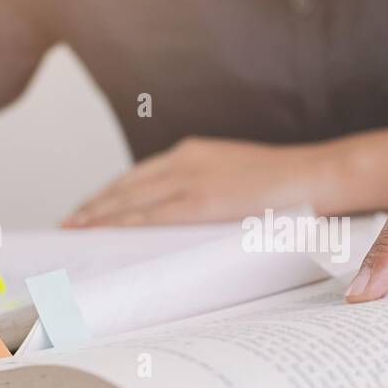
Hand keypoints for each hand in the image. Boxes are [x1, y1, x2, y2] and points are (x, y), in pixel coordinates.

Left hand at [63, 137, 338, 226]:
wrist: (318, 174)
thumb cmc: (287, 187)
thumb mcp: (239, 181)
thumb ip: (210, 194)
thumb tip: (188, 220)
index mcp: (194, 153)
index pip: (139, 176)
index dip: (110, 194)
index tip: (88, 209)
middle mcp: (185, 160)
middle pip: (126, 186)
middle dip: (95, 206)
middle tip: (70, 226)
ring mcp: (191, 179)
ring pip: (130, 199)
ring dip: (99, 217)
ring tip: (76, 232)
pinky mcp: (201, 200)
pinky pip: (150, 215)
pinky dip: (122, 224)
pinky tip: (103, 234)